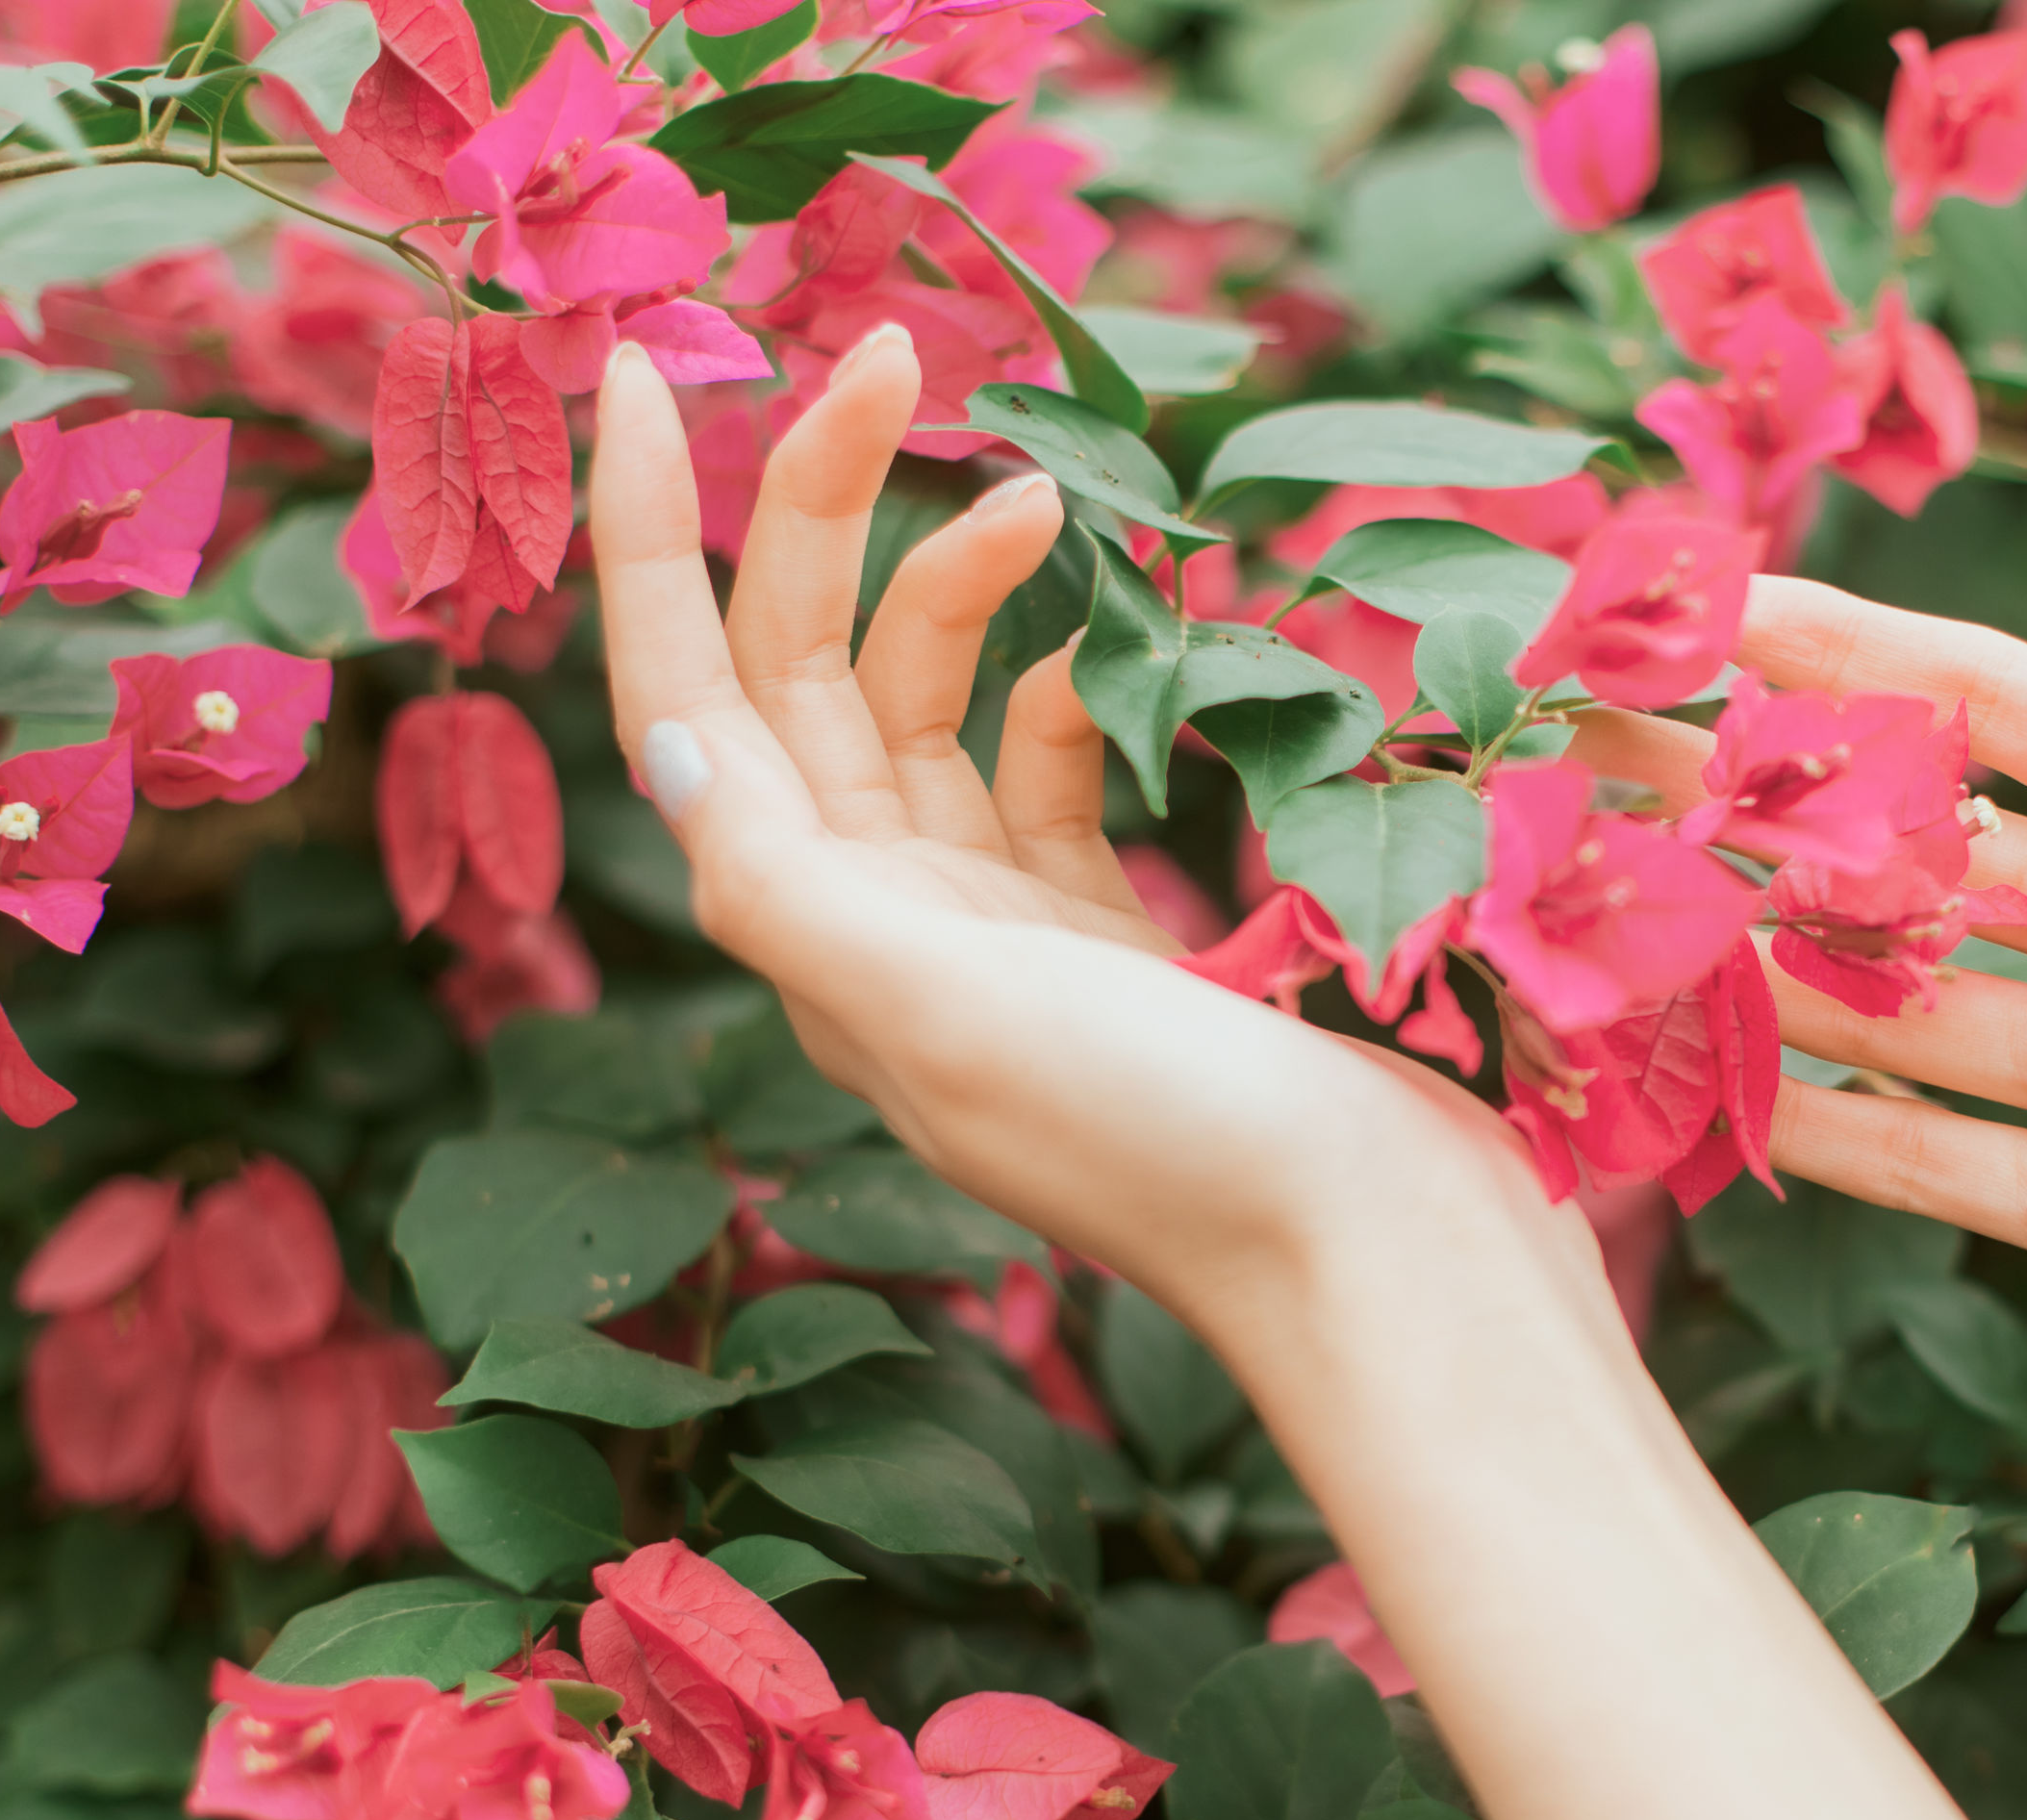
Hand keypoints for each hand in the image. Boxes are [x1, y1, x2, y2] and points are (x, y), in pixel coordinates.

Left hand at [588, 333, 1595, 1344]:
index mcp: (821, 944)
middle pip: (805, 669)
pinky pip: (1053, 762)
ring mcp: (1003, 930)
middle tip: (907, 355)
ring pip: (934, 699)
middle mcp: (887, 931)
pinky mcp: (1118, 932)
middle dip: (827, 504)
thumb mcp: (944, 1017)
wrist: (1383, 1257)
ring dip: (969, 581)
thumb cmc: (1171, 1148)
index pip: (687, 704)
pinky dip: (1080, 679)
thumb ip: (788, 882)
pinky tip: (1142, 647)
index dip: (645, 540)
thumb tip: (665, 736)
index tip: (642, 371)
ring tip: (1055, 498)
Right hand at [1581, 554, 2026, 1495]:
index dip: (1848, 654)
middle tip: (1593, 766)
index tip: (1705, 612)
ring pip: (1890, 998)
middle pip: (1909, 843)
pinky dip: (1825, 1130)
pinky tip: (1707, 1092)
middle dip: (1758, 801)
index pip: (1986, 699)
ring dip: (1758, 957)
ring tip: (1605, 920)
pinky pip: (1928, 1158)